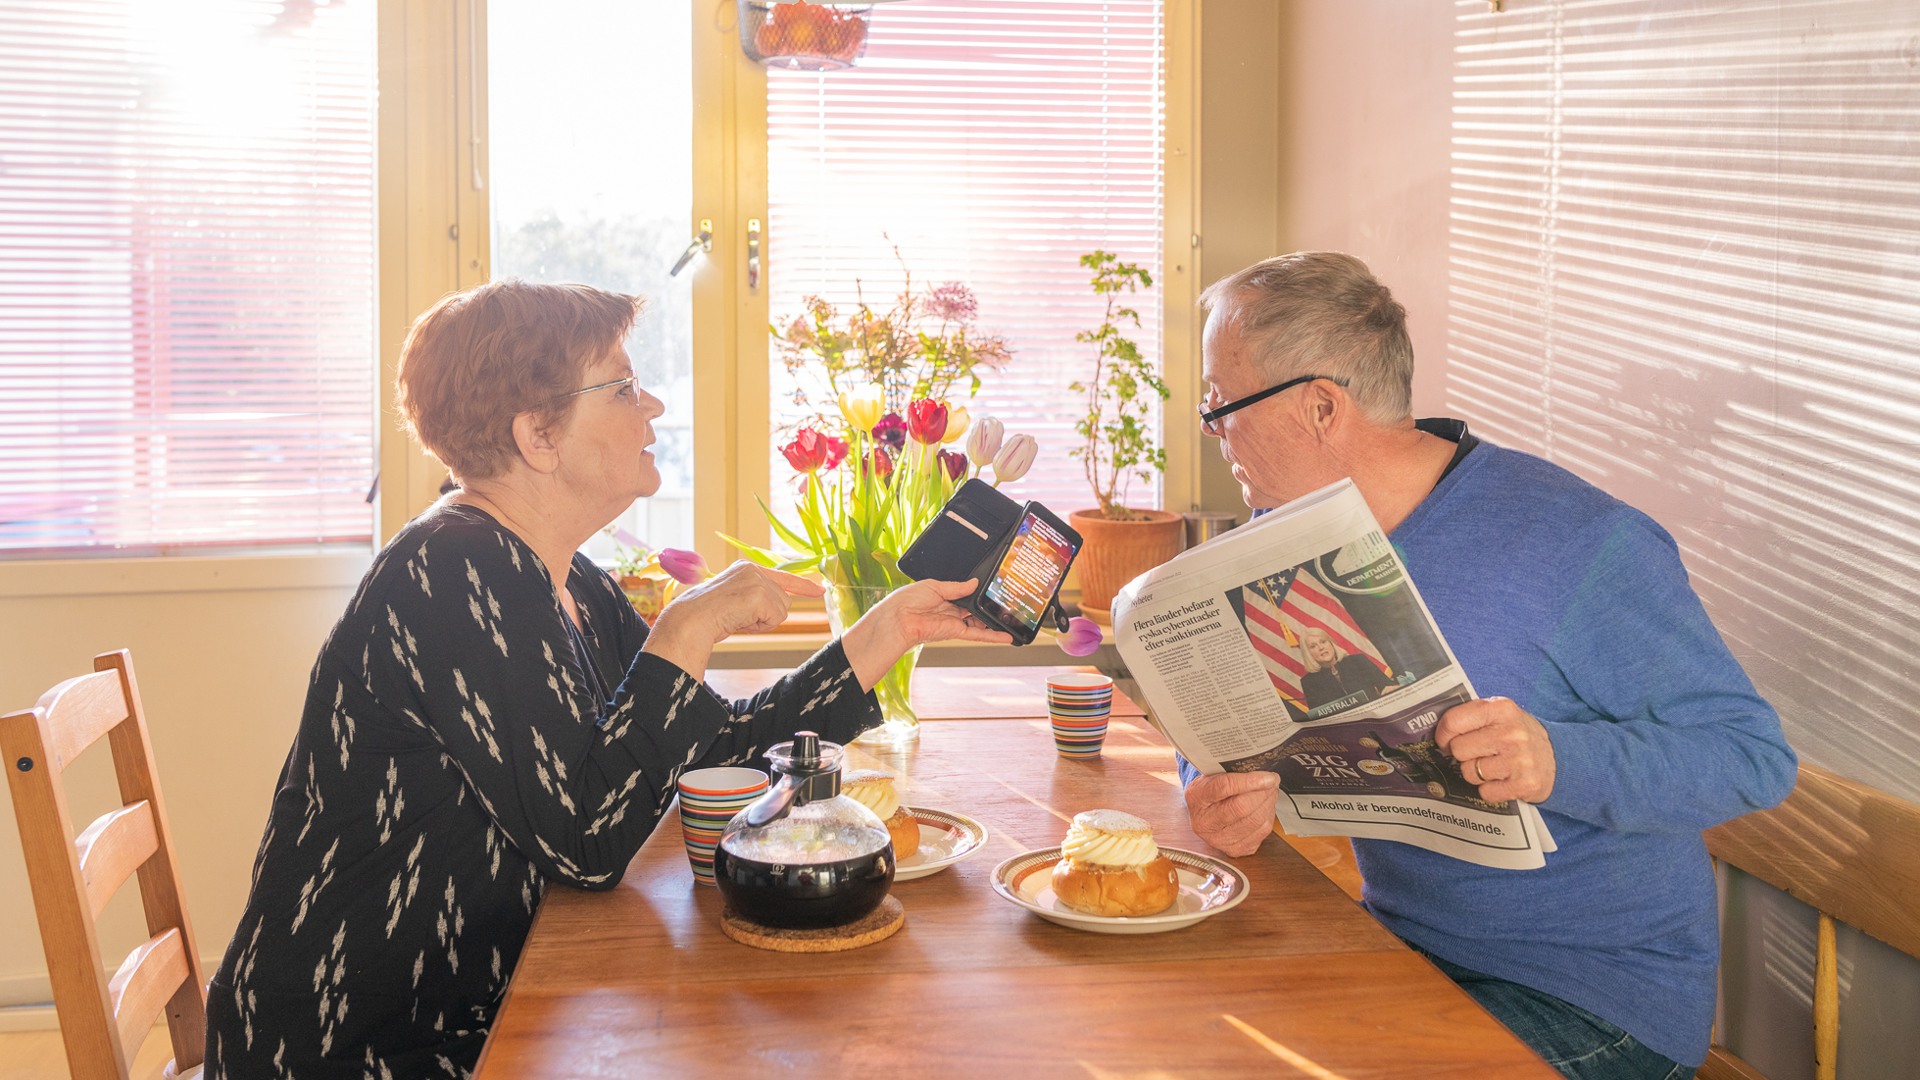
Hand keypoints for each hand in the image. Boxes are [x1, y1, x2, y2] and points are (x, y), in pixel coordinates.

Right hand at [642, 561, 823, 675]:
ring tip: (738, 619)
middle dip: (767, 616)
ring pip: (781, 610)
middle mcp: (753, 569)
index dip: (802, 585)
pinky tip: (740, 621)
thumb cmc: (706, 616)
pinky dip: (760, 627)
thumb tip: (782, 604)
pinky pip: (776, 619)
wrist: (690, 620)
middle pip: (783, 600)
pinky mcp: (759, 594)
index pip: (782, 576)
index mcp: (745, 568)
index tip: (819, 589)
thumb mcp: (734, 599)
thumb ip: (755, 598)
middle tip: (740, 619)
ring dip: (762, 622)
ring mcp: (756, 580)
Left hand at [842, 579, 1011, 690]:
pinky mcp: (956, 632)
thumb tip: (974, 582)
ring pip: (980, 623)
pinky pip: (978, 634)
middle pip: (976, 610)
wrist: (897, 618)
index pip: (967, 595)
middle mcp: (951, 610)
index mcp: (944, 596)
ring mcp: (954, 623)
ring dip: (995, 623)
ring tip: (1013, 621)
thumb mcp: (935, 585)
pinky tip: (1006, 636)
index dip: (980, 594)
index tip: (995, 591)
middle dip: (990, 609)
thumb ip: (958, 587)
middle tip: (1008, 606)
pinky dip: (992, 636)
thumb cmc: (907, 600)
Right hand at [1184, 771, 1278, 856]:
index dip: (1250, 781)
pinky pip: (1262, 832)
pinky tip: (1264, 807)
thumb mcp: (1214, 774)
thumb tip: (1263, 771)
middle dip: (1264, 792)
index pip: (1224, 787)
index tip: (1268, 776)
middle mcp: (1203, 823)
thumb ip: (1233, 772)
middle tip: (1272, 781)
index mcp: (1196, 798)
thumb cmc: (1213, 789)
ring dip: (1269, 803)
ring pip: (1255, 821)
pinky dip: (1268, 817)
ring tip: (1269, 792)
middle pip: (1242, 807)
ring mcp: (1218, 840)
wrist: (1205, 812)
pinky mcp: (1234, 850)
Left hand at [1434, 696, 1555, 802]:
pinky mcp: (1524, 784)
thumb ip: (1472, 716)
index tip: (1446, 740)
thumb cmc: (1518, 735)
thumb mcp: (1500, 715)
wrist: (1560, 758)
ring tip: (1494, 766)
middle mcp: (1511, 733)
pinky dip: (1490, 789)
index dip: (1443, 734)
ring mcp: (1519, 759)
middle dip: (1463, 755)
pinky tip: (1503, 780)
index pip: (1453, 721)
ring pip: (1469, 772)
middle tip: (1479, 754)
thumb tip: (1437, 731)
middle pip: (1458, 750)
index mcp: (1502, 709)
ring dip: (1476, 773)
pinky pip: (1485, 792)